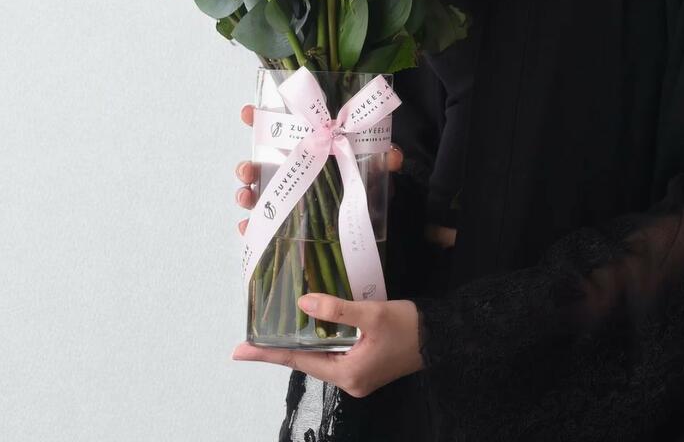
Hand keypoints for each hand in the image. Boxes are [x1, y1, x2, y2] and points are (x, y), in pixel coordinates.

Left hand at [230, 293, 423, 396]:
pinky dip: (320, 343)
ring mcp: (359, 376)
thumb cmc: (409, 327)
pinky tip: (311, 330)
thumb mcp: (372, 314)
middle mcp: (350, 381)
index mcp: (348, 374)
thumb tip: (304, 303)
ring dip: (300, 345)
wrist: (443, 338)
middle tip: (251, 340)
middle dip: (280, 349)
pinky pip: (334, 355)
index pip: (299, 360)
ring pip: (320, 358)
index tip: (240, 351)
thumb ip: (337, 310)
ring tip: (274, 333)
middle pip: (307, 362)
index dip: (268, 353)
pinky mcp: (366, 367)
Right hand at [233, 102, 404, 232]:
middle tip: (247, 169)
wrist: (370, 220)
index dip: (260, 117)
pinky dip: (251, 227)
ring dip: (245, 195)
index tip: (247, 112)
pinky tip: (248, 228)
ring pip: (255, 193)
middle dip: (246, 165)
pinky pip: (262, 225)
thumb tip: (394, 157)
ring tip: (246, 198)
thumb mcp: (379, 167)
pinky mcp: (283, 224)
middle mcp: (293, 169)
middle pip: (259, 162)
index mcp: (310, 146)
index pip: (280, 128)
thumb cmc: (368, 182)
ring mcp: (286, 197)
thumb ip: (388, 158)